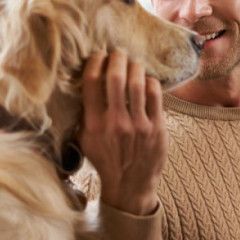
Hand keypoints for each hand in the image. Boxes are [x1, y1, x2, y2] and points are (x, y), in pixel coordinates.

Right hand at [77, 51, 166, 215]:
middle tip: (118, 53)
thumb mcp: (84, 140)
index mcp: (94, 124)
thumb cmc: (105, 160)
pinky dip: (151, 82)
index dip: (95, 61)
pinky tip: (147, 81)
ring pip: (138, 82)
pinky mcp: (157, 127)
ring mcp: (138, 125)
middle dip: (117, 58)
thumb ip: (83, 114)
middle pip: (116, 77)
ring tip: (133, 63)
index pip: (91, 82)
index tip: (98, 55)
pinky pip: (155, 94)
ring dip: (135, 66)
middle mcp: (115, 122)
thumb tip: (82, 83)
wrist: (130, 186)